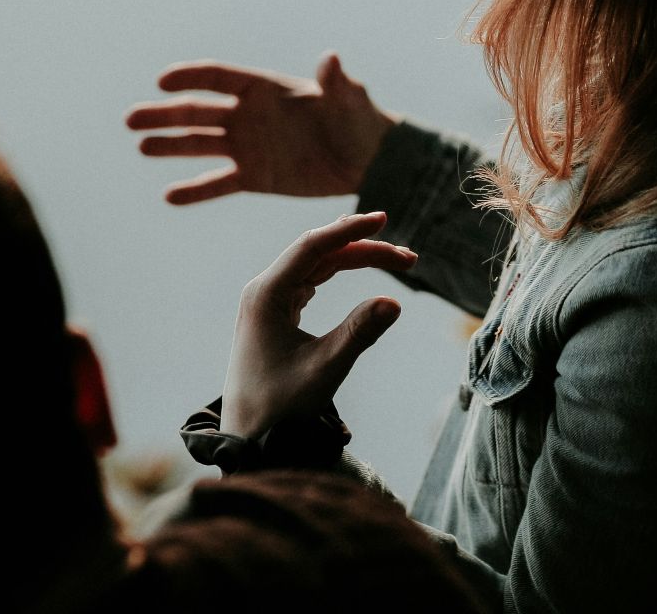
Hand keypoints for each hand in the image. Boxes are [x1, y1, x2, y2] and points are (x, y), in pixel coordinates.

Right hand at [126, 53, 396, 204]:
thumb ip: (336, 83)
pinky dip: (195, 190)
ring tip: (142, 147)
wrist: (367, 161)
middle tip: (131, 120)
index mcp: (265, 89)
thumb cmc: (359, 121)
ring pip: (200, 146)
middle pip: (198, 112)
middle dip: (165, 114)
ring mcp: (248, 146)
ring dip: (170, 146)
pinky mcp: (254, 177)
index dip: (191, 78)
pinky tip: (170, 195)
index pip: (219, 77)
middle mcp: (248, 115)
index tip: (163, 82)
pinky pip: (218, 184)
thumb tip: (331, 59)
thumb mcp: (349, 100)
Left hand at [221, 211, 414, 437]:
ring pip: (317, 265)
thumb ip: (358, 333)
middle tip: (409, 259)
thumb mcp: (324, 369)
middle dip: (364, 249)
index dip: (350, 230)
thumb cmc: (280, 407)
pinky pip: (311, 280)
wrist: (248, 436)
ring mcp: (268, 301)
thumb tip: (395, 301)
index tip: (383, 219)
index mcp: (265, 295)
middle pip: (319, 253)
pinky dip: (339, 272)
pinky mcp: (276, 314)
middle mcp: (263, 291)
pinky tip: (357, 263)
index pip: (312, 247)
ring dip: (355, 259)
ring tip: (397, 260)